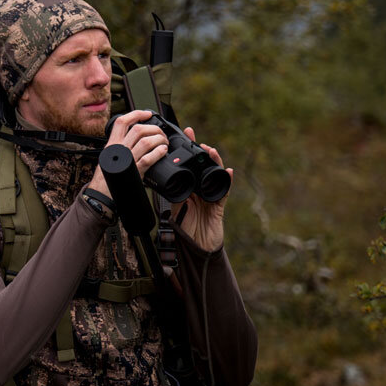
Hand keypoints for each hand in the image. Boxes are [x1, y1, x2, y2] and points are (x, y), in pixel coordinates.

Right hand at [86, 109, 167, 197]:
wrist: (102, 194)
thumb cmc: (106, 176)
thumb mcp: (109, 156)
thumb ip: (119, 145)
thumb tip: (134, 135)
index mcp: (112, 144)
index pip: (122, 122)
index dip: (136, 114)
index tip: (147, 114)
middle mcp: (119, 150)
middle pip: (138, 129)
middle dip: (154, 129)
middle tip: (161, 133)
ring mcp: (127, 160)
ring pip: (146, 142)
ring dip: (159, 140)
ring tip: (164, 143)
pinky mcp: (135, 171)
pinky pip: (149, 158)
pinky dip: (159, 153)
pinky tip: (163, 151)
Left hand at [170, 126, 231, 251]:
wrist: (196, 249)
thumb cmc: (185, 230)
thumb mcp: (173, 210)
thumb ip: (170, 197)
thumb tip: (157, 184)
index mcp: (189, 189)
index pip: (187, 167)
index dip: (185, 152)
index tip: (181, 136)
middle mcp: (200, 189)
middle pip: (201, 166)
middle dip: (198, 151)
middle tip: (193, 136)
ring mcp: (211, 196)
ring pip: (213, 174)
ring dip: (213, 161)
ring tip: (208, 149)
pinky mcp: (219, 206)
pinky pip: (224, 191)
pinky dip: (227, 181)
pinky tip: (228, 172)